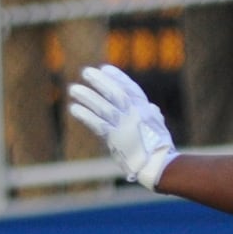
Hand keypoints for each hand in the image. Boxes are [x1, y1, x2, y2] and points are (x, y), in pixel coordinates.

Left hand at [68, 64, 177, 189]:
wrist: (159, 166)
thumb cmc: (159, 148)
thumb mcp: (158, 126)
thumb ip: (152, 115)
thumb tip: (151, 107)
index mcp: (145, 110)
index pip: (130, 89)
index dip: (117, 77)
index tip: (104, 68)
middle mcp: (135, 114)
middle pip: (115, 94)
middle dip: (100, 82)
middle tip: (86, 72)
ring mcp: (125, 126)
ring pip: (103, 107)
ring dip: (88, 97)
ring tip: (73, 89)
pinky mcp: (115, 139)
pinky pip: (98, 124)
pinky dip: (85, 115)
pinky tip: (74, 108)